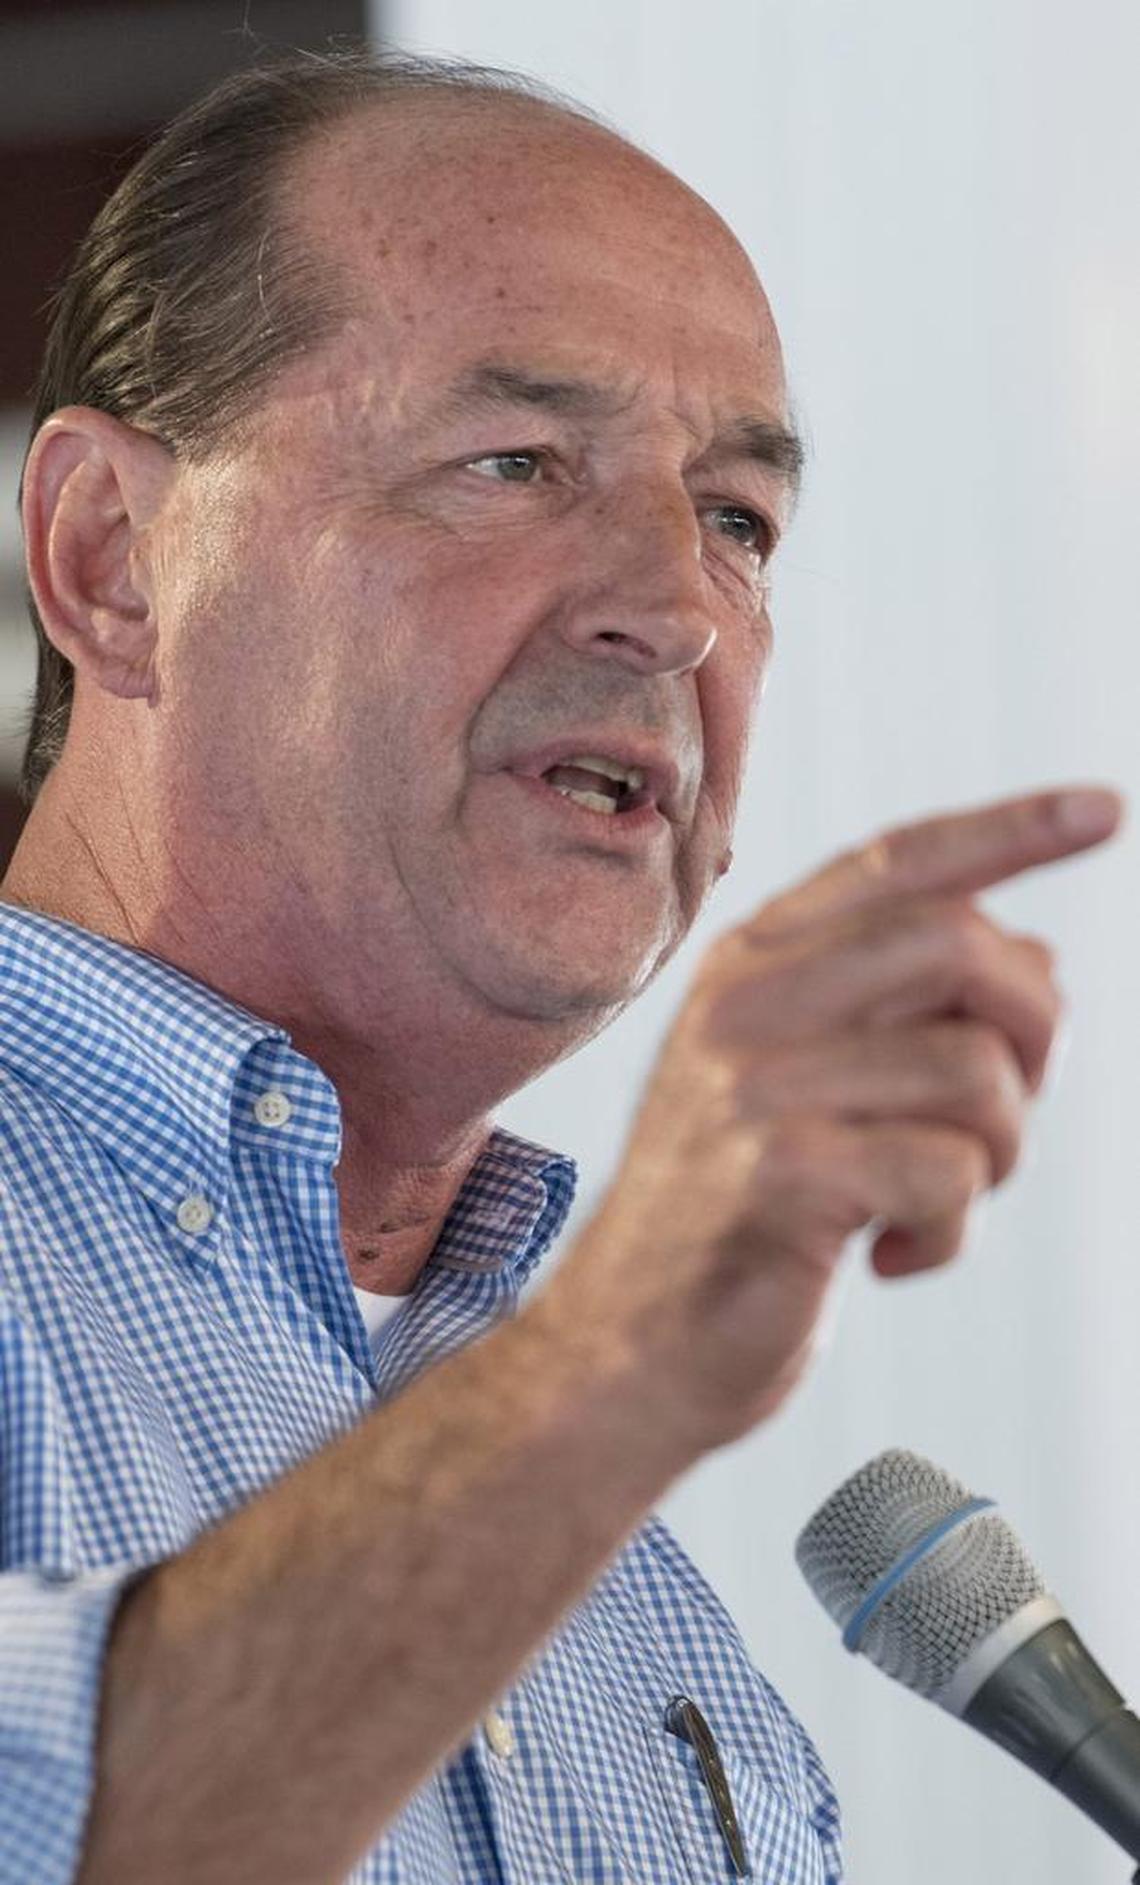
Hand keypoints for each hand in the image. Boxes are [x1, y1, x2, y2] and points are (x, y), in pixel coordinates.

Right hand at [542, 785, 1124, 1453]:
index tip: (1109, 808)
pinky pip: (949, 1170)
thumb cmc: (739, 1212)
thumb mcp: (811, 1085)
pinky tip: (891, 1256)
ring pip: (975, 1070)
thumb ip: (903, 1008)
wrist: (632, 1343)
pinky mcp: (778, 1172)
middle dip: (1035, 1028)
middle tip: (1014, 1108)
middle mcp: (745, 1001)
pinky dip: (951, 1230)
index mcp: (753, 963)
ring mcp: (752, 1082)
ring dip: (996, 1157)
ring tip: (929, 1204)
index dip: (1011, 830)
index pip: (898, 861)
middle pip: (958, 943)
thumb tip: (1041, 956)